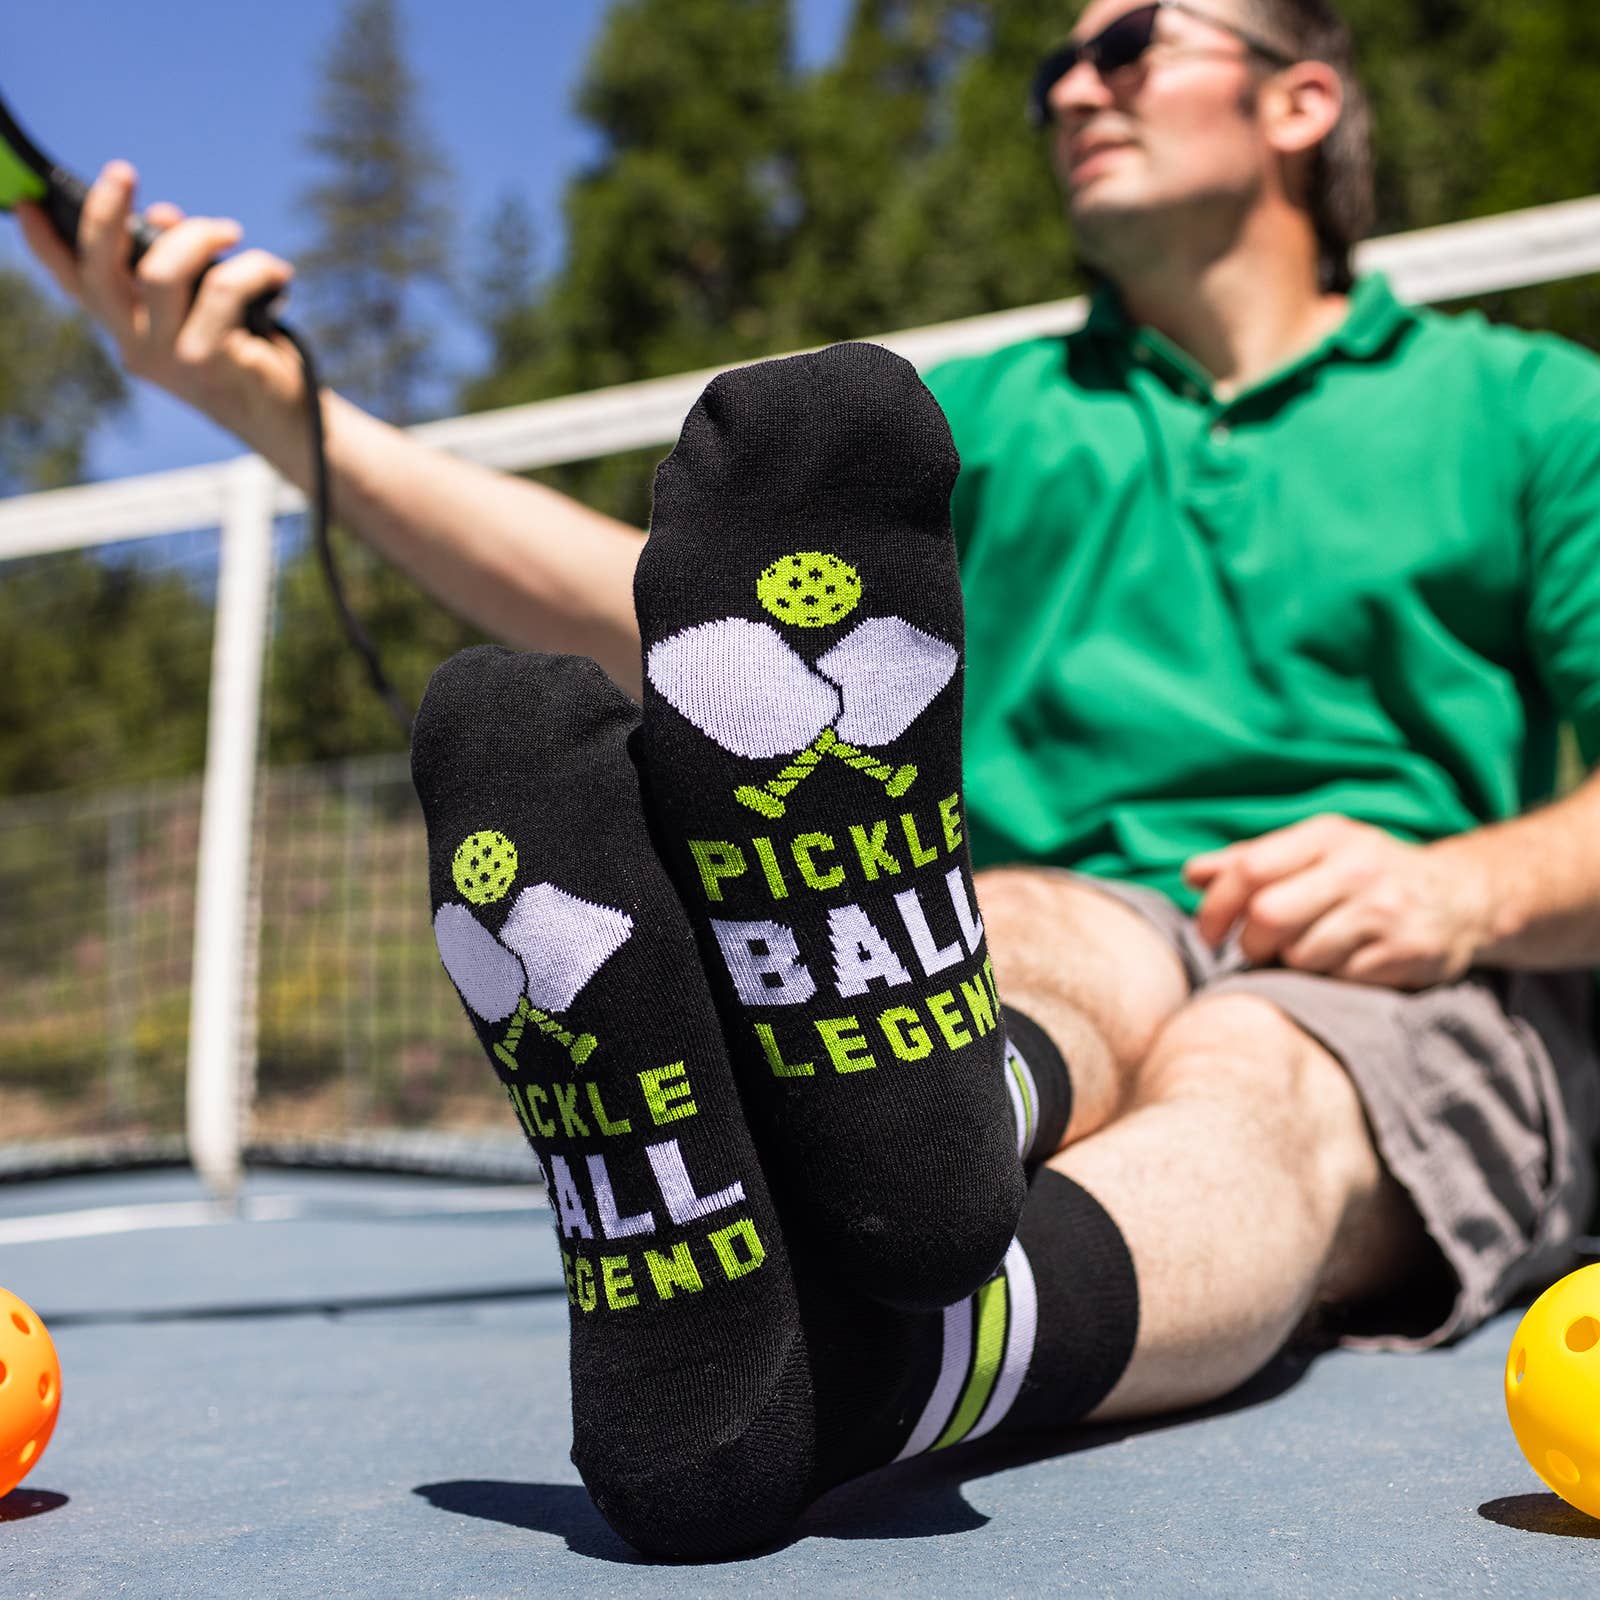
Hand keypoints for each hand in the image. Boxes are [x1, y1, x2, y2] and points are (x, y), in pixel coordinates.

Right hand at [15, 159, 303, 434]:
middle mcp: (137, 346)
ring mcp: (169, 359)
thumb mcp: (207, 305)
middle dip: (105, 211)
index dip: (46, 245)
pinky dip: (253, 268)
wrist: (289, 419)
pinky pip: (222, 289)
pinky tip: (276, 273)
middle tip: (123, 170)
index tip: (27, 202)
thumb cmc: (250, 355)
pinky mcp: (208, 364)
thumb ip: (179, 263)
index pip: (77, 285)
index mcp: (129, 329)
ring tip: (232, 233)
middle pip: (100, 271)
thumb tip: (164, 216)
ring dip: (199, 235)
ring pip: (161, 272)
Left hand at [1182, 814, 1495, 988]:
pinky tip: (1345, 964)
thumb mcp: (1314, 851)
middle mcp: (1357, 867)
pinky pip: (1339, 980)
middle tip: (1256, 951)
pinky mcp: (1406, 953)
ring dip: (1292, 964)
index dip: (1216, 907)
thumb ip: (1250, 861)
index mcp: (1326, 836)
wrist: (1462, 896)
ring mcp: (1385, 910)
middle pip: (1268, 916)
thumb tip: (1191, 875)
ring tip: (1309, 952)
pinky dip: (1330, 980)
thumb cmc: (1364, 873)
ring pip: (1301, 955)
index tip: (1208, 934)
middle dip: (1251, 943)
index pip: (1249, 869)